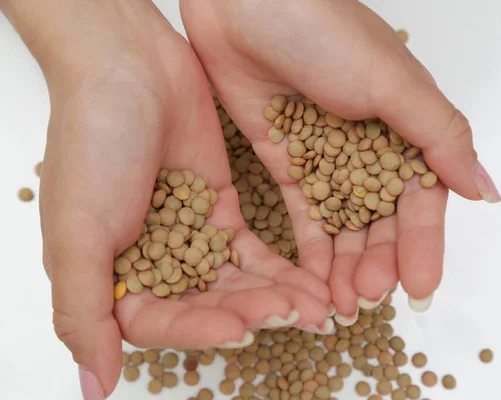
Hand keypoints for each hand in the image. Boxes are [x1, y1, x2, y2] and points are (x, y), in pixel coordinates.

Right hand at [8, 1, 330, 397]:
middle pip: (205, 307)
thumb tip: (95, 388)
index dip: (199, 329)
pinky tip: (309, 282)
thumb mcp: (76, 232)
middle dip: (251, 314)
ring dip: (275, 298)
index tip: (239, 326)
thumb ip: (83, 311)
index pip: (159, 323)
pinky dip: (280, 270)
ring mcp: (191, 239)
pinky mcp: (222, 211)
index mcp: (112, 277)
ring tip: (317, 307)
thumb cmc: (92, 144)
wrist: (130, 68)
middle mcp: (152, 265)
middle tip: (298, 316)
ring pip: (235, 284)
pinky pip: (253, 252)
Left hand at [180, 0, 500, 322]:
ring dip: (346, 263)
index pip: (421, 198)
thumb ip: (438, 137)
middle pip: (380, 218)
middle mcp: (368, 146)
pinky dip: (310, 245)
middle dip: (378, 261)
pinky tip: (316, 280)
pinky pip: (302, 211)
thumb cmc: (325, 32)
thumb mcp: (394, 84)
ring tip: (343, 302)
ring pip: (342, 222)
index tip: (419, 287)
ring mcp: (324, 156)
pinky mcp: (284, 160)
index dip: (421, 244)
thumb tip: (483, 189)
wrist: (246, 5)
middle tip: (368, 299)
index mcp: (404, 127)